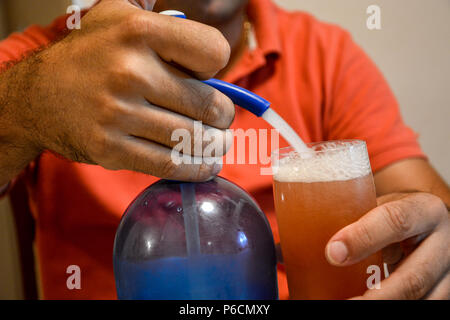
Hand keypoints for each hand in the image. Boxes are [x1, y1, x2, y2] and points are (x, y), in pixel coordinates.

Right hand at [2, 0, 233, 181]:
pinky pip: (169, 165)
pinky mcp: (111, 149)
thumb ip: (165, 21)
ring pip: (194, 139)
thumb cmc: (91, 55)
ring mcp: (119, 114)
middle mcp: (130, 72)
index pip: (213, 52)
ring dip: (216, 146)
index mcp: (139, 32)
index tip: (207, 76)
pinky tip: (206, 165)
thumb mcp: (120, 16)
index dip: (218, 66)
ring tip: (220, 144)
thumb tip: (211, 47)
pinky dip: (196, 169)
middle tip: (223, 120)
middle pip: (209, 105)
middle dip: (225, 117)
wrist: (37, 95)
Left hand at [325, 192, 449, 298]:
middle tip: (345, 303)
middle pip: (413, 277)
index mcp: (424, 210)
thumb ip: (354, 222)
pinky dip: (393, 306)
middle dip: (376, 295)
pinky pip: (424, 304)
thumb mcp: (380, 209)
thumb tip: (308, 248)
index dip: (362, 238)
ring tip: (351, 305)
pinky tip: (366, 302)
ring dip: (383, 304)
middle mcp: (445, 241)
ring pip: (421, 299)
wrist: (427, 227)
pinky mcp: (447, 292)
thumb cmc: (393, 217)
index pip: (395, 221)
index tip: (333, 253)